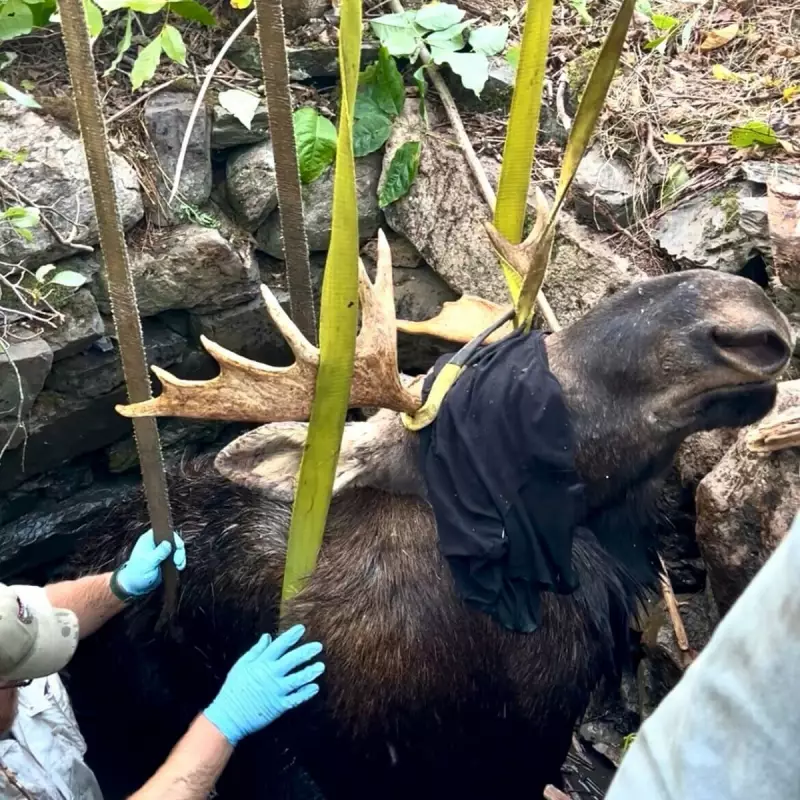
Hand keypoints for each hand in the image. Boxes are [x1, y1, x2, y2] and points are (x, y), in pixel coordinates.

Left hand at [112, 529, 185, 598]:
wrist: (135, 586)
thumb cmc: (137, 573)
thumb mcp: (147, 563)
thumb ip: (158, 553)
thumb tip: (168, 543)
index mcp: (148, 539)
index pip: (164, 532)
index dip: (173, 537)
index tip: (179, 546)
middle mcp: (156, 543)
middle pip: (173, 540)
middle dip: (178, 550)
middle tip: (178, 561)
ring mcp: (161, 551)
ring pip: (176, 549)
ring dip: (180, 557)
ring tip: (179, 566)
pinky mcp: (166, 559)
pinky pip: (176, 556)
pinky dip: (180, 561)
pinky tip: (179, 568)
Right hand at [203, 624, 324, 745]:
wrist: (228, 717)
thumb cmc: (233, 689)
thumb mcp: (241, 665)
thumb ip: (256, 650)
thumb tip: (268, 636)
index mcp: (261, 664)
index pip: (279, 646)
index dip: (291, 636)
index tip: (301, 629)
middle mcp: (270, 675)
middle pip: (292, 660)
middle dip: (306, 652)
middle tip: (319, 646)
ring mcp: (276, 691)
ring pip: (297, 679)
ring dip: (310, 672)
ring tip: (320, 666)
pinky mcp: (278, 706)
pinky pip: (295, 699)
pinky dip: (306, 693)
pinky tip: (315, 687)